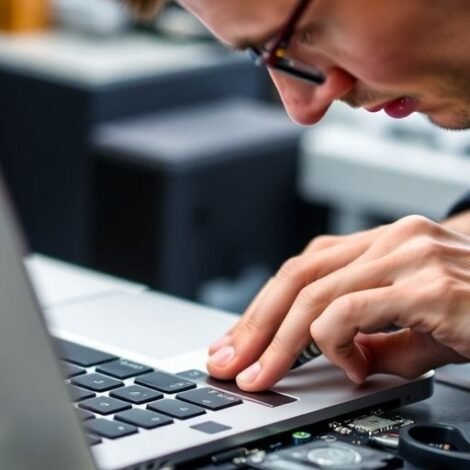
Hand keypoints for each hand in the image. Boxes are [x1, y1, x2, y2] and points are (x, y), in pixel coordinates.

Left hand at [207, 213, 469, 390]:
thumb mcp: (413, 325)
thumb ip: (369, 335)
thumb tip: (330, 356)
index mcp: (382, 242)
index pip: (305, 267)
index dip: (264, 304)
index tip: (239, 340)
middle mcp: (391, 239)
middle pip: (298, 275)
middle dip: (255, 324)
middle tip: (229, 362)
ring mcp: (410, 255)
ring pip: (314, 293)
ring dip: (279, 341)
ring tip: (263, 376)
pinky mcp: (429, 285)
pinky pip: (351, 311)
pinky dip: (334, 343)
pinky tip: (349, 367)